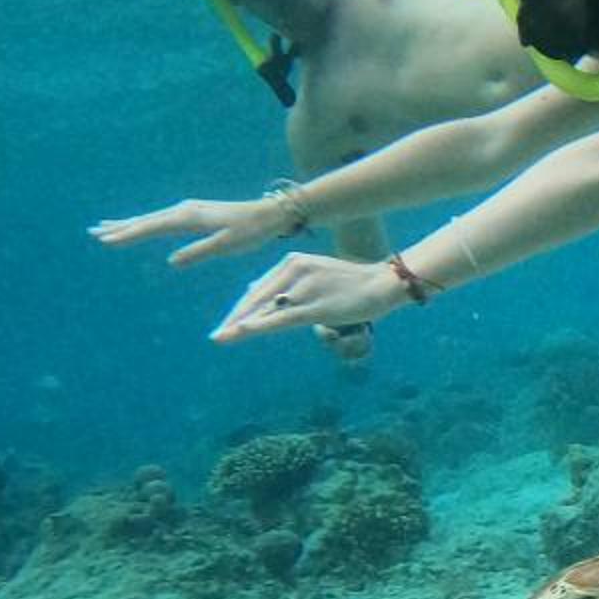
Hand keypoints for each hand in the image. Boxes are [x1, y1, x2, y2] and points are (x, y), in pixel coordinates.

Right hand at [91, 196, 297, 267]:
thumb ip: (199, 252)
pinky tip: (139, 225)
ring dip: (128, 224)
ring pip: (151, 218)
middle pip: (145, 220)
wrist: (269, 214)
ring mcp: (188, 210)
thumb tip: (171, 261)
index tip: (106, 240)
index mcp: (189, 217)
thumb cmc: (250, 231)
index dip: (128, 235)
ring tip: (105, 228)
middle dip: (120, 227)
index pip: (151, 227)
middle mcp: (184, 210)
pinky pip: (162, 219)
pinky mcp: (193, 213)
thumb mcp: (227, 245)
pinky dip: (145, 223)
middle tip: (93, 233)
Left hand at [212, 253, 405, 342]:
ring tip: (221, 337)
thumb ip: (287, 282)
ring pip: (266, 310)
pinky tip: (242, 330)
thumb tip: (255, 291)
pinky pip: (282, 318)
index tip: (226, 324)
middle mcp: (293, 270)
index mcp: (292, 261)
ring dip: (241, 326)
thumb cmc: (351, 282)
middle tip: (216, 336)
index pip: (259, 289)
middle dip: (234, 319)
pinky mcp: (315, 306)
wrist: (383, 283)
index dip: (240, 308)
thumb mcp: (315, 273)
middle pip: (256, 299)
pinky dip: (260, 325)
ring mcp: (304, 288)